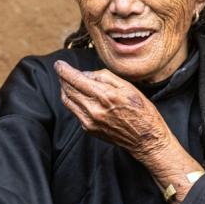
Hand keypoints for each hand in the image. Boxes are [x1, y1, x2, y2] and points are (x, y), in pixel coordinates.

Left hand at [54, 60, 171, 158]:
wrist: (145, 138)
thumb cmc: (141, 110)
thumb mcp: (128, 87)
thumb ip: (105, 77)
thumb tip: (87, 74)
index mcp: (105, 96)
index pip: (76, 79)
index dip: (64, 70)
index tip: (59, 64)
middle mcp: (94, 109)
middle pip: (68, 90)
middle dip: (62, 78)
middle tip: (62, 71)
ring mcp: (89, 121)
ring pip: (67, 101)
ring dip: (64, 89)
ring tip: (68, 82)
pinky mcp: (88, 129)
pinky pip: (74, 111)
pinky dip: (73, 101)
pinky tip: (79, 96)